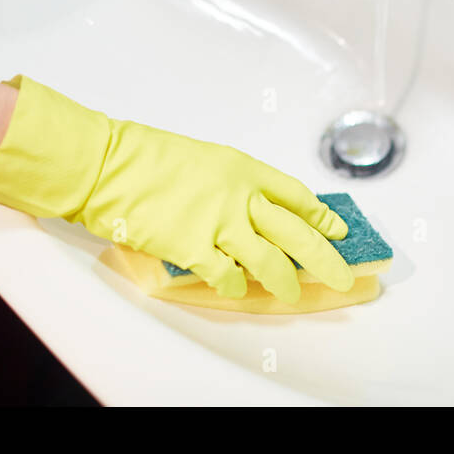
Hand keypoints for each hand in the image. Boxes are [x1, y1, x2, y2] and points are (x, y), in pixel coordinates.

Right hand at [0, 76, 352, 303]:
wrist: (110, 165)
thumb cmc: (149, 158)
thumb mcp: (206, 160)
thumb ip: (235, 184)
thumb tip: (255, 210)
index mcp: (245, 169)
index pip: (297, 197)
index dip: (322, 218)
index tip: (338, 231)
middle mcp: (241, 196)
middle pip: (298, 233)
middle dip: (326, 260)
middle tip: (343, 277)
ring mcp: (221, 223)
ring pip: (271, 262)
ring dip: (286, 283)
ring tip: (292, 295)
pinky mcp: (195, 248)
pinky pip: (229, 277)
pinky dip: (237, 287)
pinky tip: (237, 289)